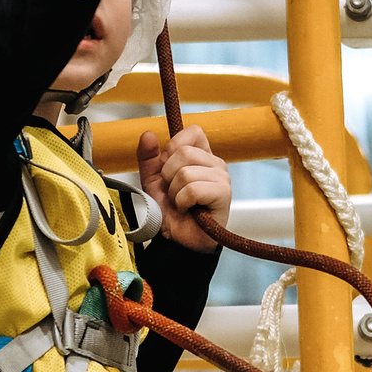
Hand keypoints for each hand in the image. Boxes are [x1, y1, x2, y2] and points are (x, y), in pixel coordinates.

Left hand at [139, 126, 229, 252]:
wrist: (178, 239)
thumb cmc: (171, 210)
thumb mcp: (152, 180)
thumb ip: (148, 157)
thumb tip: (148, 135)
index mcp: (202, 155)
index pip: (193, 132)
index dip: (174, 147)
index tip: (169, 169)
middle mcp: (216, 163)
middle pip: (184, 152)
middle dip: (168, 176)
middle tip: (174, 192)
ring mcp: (222, 178)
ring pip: (186, 173)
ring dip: (175, 193)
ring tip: (181, 203)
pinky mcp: (223, 194)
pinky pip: (193, 189)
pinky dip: (182, 202)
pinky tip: (188, 209)